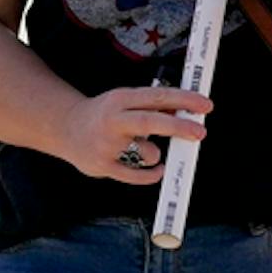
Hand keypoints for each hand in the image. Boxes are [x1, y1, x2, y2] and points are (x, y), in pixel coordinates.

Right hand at [62, 84, 212, 184]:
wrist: (66, 128)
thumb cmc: (105, 114)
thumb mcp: (124, 101)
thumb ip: (151, 106)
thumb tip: (186, 112)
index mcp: (120, 98)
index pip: (157, 97)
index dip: (183, 100)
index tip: (205, 105)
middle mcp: (113, 120)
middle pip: (150, 121)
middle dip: (179, 128)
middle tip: (201, 132)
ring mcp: (107, 144)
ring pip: (147, 153)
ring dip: (155, 154)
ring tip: (143, 150)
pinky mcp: (103, 165)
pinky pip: (136, 175)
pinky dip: (151, 174)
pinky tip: (157, 170)